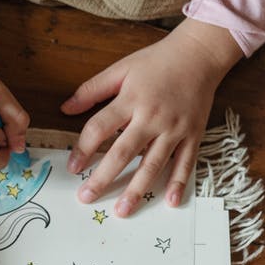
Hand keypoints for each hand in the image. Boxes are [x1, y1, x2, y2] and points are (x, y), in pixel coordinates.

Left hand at [61, 19, 241, 215]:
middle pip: (123, 152)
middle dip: (103, 177)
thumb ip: (92, 89)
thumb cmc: (157, 62)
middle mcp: (152, 117)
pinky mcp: (193, 135)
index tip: (72, 167)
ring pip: (153, 164)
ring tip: (122, 210)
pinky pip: (185, 163)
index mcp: (131, 99)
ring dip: (137, 189)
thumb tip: (65, 108)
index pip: (100, 128)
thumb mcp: (121, 69)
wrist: (200, 54)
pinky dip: (178, 183)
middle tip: (86, 197)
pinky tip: (169, 202)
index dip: (83, 149)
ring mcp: (175, 128)